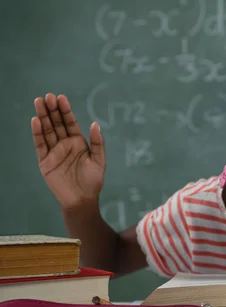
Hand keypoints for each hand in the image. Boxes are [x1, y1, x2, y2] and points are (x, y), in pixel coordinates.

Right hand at [32, 93, 105, 208]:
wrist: (82, 199)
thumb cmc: (93, 181)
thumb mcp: (99, 160)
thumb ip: (97, 142)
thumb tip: (95, 123)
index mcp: (78, 143)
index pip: (70, 123)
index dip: (66, 110)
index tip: (61, 98)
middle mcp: (65, 144)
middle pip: (56, 123)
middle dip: (52, 110)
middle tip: (48, 96)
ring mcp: (54, 152)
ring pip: (47, 131)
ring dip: (43, 116)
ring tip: (39, 102)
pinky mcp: (45, 161)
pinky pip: (40, 145)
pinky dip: (38, 133)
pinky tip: (36, 120)